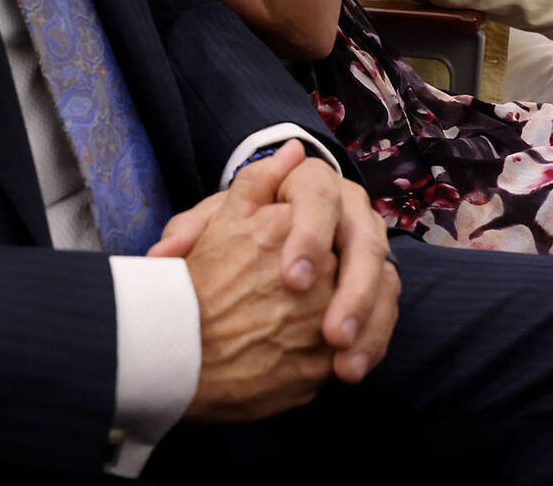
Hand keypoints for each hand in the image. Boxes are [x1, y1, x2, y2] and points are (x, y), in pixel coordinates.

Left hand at [155, 140, 399, 394]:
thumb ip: (189, 236)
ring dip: (370, 322)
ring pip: (385, 277)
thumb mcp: (216, 224)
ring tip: (345, 366)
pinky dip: (375, 338)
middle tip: (331, 334)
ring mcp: (370, 244)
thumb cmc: (241, 229)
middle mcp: (350, 207)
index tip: (293, 280)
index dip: (310, 235)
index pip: (318, 194)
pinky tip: (351, 370)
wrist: (272, 246)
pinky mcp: (380, 279)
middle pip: (365, 239)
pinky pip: (388, 307)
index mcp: (311, 181)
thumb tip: (164, 254)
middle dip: (354, 289)